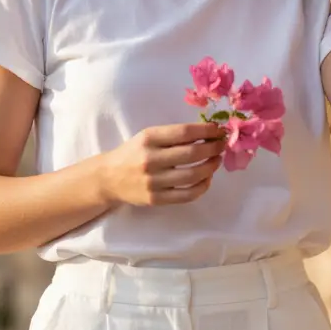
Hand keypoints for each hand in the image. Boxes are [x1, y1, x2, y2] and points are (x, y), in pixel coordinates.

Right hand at [99, 122, 225, 207]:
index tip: (218, 130)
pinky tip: (206, 179)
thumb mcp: (147, 137)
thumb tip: (208, 133)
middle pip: (192, 153)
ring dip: (211, 167)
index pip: (184, 132)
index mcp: (148, 138)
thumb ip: (173, 135)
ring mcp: (153, 181)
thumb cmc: (133, 153)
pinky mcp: (156, 199)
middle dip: (213, 148)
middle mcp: (150, 159)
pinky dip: (202, 187)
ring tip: (216, 160)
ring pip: (193, 176)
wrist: (109, 178)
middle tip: (222, 145)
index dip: (206, 131)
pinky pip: (187, 195)